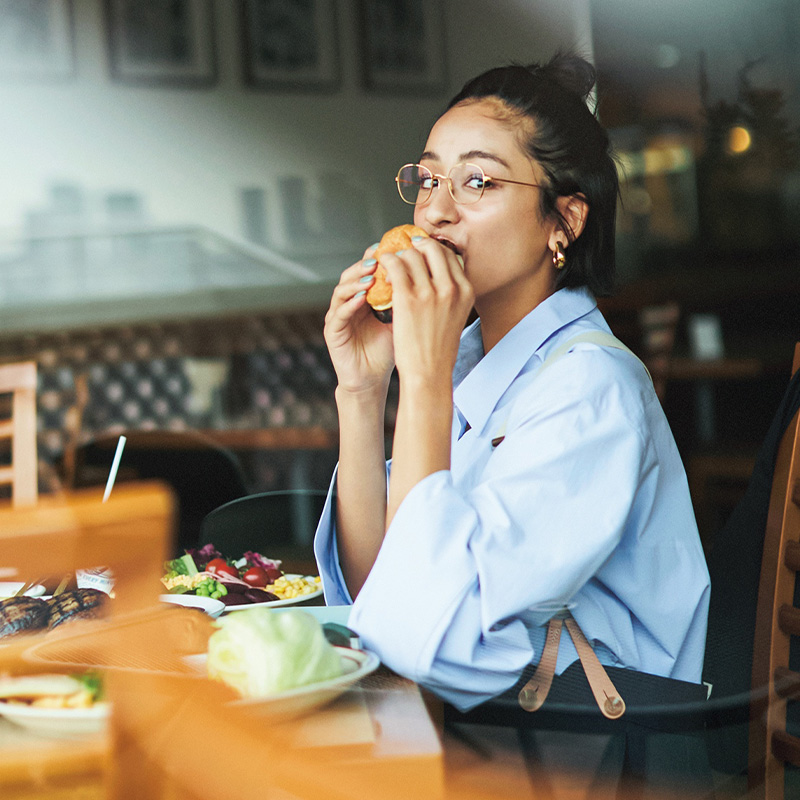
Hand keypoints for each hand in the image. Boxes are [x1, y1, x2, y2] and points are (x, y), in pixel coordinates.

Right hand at [324, 246, 394, 395]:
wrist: (372, 380)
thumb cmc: (389, 351)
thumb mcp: (403, 320)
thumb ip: (409, 299)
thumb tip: (430, 275)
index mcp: (366, 296)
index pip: (369, 270)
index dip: (379, 257)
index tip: (393, 247)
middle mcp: (349, 302)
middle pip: (353, 274)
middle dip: (365, 264)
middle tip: (379, 257)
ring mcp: (338, 315)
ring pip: (342, 289)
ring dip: (356, 281)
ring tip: (370, 275)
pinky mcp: (332, 331)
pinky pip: (339, 313)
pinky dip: (349, 304)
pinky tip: (361, 299)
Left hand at [383, 237, 473, 385]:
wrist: (428, 373)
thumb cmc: (439, 349)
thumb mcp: (455, 316)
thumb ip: (451, 294)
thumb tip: (437, 275)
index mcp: (466, 291)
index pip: (449, 256)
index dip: (431, 249)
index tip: (420, 251)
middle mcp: (451, 288)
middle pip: (432, 249)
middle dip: (416, 247)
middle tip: (404, 252)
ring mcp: (430, 292)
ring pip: (411, 254)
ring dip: (398, 255)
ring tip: (390, 263)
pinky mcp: (408, 298)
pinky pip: (395, 266)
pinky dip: (387, 261)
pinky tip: (382, 267)